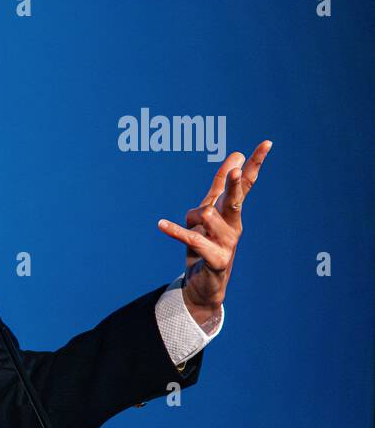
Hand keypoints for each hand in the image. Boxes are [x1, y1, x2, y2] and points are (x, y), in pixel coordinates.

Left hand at [157, 140, 271, 323]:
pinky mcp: (217, 260)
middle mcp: (234, 226)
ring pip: (208, 217)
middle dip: (235, 186)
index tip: (266, 143)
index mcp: (233, 212)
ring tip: (191, 225)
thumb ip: (220, 186)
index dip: (255, 164)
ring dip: (192, 218)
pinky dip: (176, 231)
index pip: (246, 184)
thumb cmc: (207, 244)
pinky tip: (161, 224)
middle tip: (236, 172)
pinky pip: (194, 240)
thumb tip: (236, 155)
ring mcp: (228, 244)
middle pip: (235, 200)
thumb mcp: (211, 211)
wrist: (204, 285)